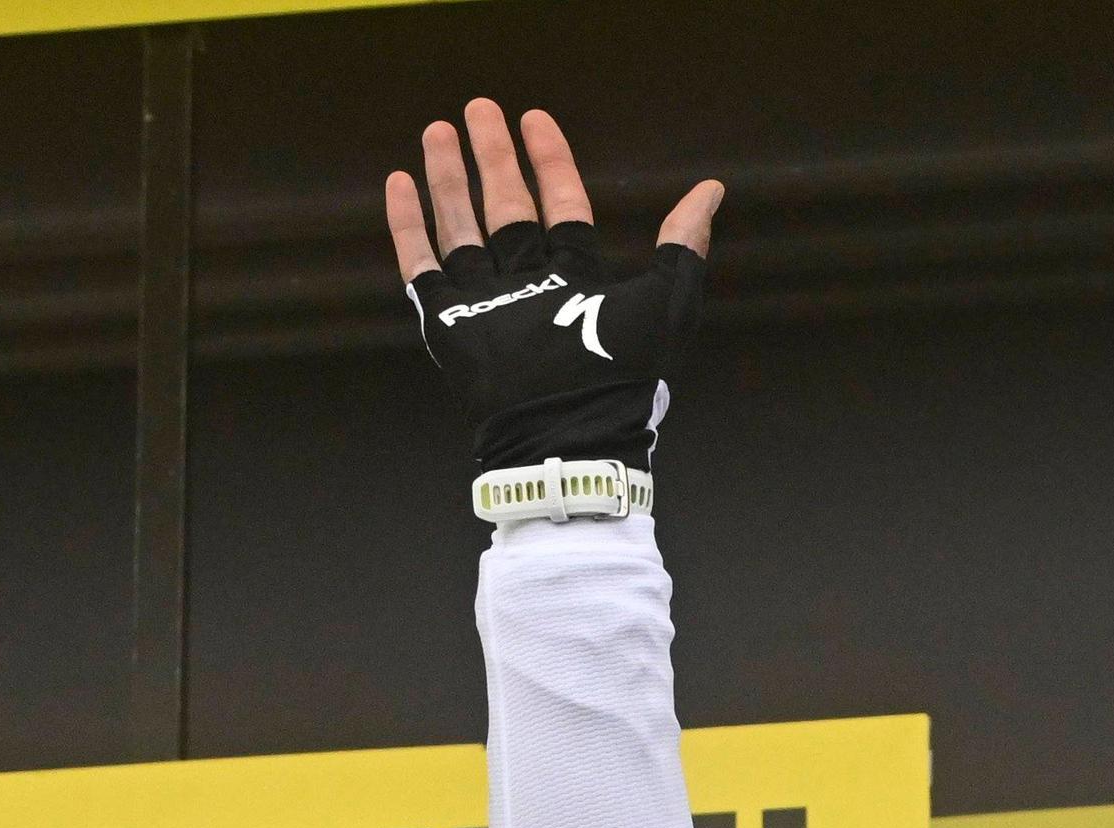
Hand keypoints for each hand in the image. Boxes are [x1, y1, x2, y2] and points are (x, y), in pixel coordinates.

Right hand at [383, 101, 723, 476]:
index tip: (535, 118)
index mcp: (578, 278)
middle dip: (493, 157)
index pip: (562, 203)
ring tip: (437, 129)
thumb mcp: (667, 303)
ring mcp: (486, 301)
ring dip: (449, 177)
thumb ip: (684, 244)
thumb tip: (714, 188)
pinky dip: (409, 223)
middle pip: (506, 205)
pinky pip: (421, 263)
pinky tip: (400, 181)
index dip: (550, 160)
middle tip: (478, 108)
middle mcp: (530, 284)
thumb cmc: (621, 376)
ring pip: (461, 224)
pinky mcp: (449, 323)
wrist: (567, 433)